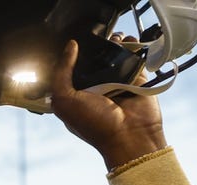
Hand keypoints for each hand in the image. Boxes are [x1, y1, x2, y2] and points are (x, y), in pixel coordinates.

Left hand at [44, 39, 165, 168]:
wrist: (130, 136)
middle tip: (97, 36)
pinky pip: (133, 58)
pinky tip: (129, 40)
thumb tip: (70, 47)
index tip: (74, 41)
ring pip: (113, 56)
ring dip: (114, 43)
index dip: (70, 55)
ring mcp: (116, 83)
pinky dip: (132, 47)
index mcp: (75, 96)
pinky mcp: (135, 80)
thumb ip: (61, 73)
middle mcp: (95, 89)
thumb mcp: (64, 100)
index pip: (69, 69)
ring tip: (115, 37)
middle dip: (94, 46)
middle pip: (92, 60)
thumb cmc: (94, 125)